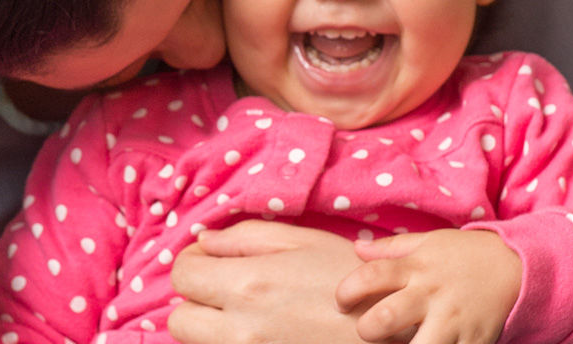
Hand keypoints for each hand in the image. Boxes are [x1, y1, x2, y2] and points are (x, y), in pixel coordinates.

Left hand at [169, 219, 380, 343]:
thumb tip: (204, 240)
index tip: (210, 258)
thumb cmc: (353, 283)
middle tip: (224, 288)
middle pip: (179, 320)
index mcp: (249, 284)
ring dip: (211, 327)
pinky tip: (263, 330)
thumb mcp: (305, 242)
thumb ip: (247, 238)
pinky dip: (233, 343)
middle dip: (196, 300)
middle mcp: (241, 329)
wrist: (393, 334)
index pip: (182, 275)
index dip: (192, 261)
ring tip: (246, 311)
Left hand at [338, 230, 521, 343]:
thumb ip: (390, 248)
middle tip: (366, 331)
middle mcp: (432, 294)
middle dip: (367, 330)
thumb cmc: (463, 255)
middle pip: (386, 317)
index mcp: (416, 267)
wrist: (516, 266)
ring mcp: (453, 320)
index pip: (371, 275)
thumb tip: (356, 247)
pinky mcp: (473, 342)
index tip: (341, 301)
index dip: (347, 289)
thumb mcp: (428, 242)